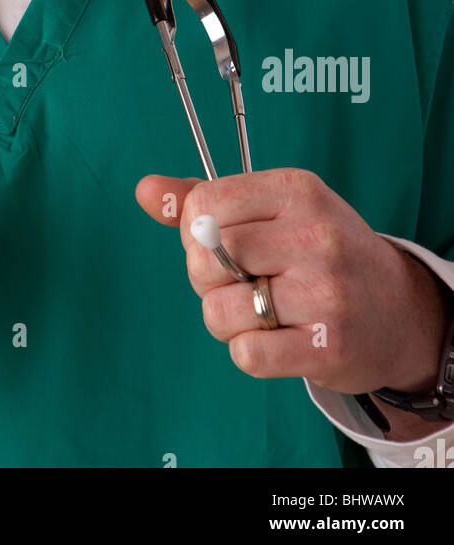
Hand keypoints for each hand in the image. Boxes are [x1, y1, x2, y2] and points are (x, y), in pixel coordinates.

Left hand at [135, 167, 451, 396]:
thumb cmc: (322, 252)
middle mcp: (314, 236)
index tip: (220, 242)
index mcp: (296, 190)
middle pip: (205, 258)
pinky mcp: (327, 346)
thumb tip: (145, 190)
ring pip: (219, 310)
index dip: (194, 230)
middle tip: (243, 280)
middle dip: (207, 277)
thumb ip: (205, 199)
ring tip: (263, 311)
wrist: (399, 310)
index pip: (202, 204)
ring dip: (227, 320)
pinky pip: (245, 354)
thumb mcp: (275, 208)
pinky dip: (249, 352)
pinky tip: (279, 338)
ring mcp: (324, 293)